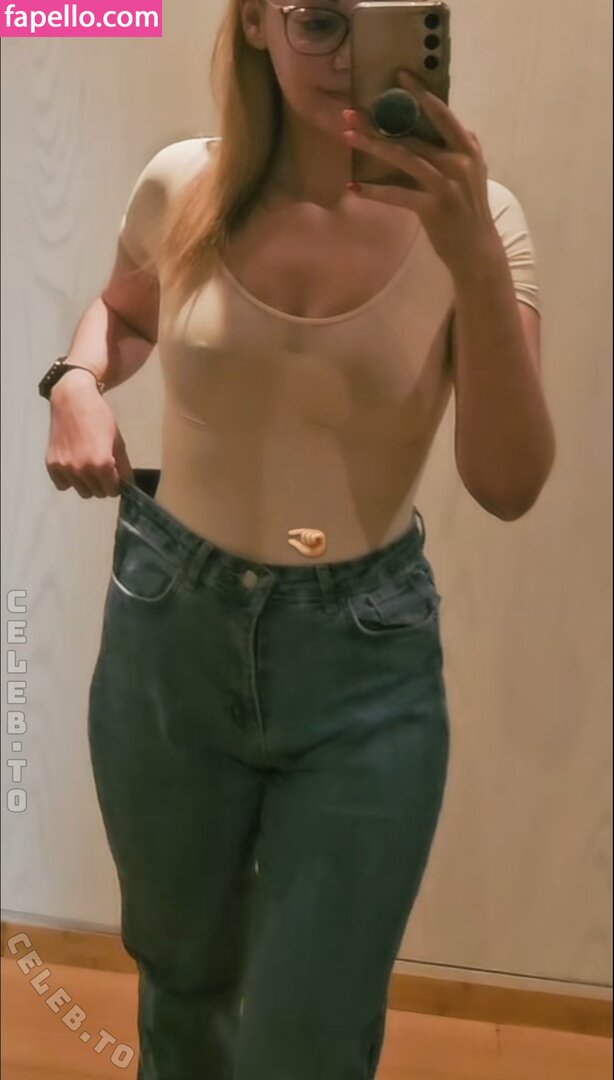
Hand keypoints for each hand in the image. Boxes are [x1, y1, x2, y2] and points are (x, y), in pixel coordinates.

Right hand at [46, 380, 133, 497]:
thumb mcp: (118, 441)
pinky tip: (74, 465)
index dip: (117, 484)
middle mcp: (82, 469)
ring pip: (82, 492)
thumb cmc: (99, 417)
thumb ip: (124, 466)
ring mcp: (65, 468)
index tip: (115, 476)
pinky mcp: (51, 465)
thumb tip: (128, 485)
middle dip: (103, 484)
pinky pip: (63, 485)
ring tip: (88, 465)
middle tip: (102, 468)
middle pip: (98, 493)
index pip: (113, 491)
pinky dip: (69, 480)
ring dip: (88, 484)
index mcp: (102, 464)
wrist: (73, 400)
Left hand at [342, 69, 500, 276]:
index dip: (420, 93)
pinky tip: (353, 188)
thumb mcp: (476, 174)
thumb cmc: (471, 211)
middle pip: (412, 135)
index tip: (399, 76)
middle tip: (351, 112)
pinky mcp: (432, 207)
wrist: (477, 249)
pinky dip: (374, 192)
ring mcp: (445, 185)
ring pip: (403, 158)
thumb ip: (468, 150)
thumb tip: (462, 127)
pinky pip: (397, 195)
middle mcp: (457, 162)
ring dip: (372, 147)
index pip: (442, 114)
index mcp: (467, 149)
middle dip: (379, 123)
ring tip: (348, 136)